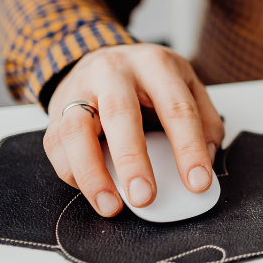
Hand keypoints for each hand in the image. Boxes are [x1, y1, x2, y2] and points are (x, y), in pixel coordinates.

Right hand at [45, 44, 224, 216]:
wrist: (103, 58)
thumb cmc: (149, 79)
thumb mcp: (188, 84)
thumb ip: (205, 121)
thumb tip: (206, 159)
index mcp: (154, 65)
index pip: (176, 108)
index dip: (189, 148)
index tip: (197, 183)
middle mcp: (113, 72)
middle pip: (120, 114)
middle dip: (133, 161)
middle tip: (145, 197)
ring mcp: (80, 89)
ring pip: (76, 130)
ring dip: (92, 174)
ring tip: (111, 205)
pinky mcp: (56, 111)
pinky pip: (57, 145)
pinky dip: (73, 174)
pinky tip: (92, 191)